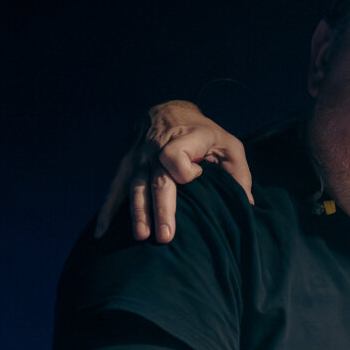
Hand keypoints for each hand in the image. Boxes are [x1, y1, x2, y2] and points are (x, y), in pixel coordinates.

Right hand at [94, 100, 252, 243]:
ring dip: (138, 213)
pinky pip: (115, 189)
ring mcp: (140, 157)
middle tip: (166, 236)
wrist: (169, 112)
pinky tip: (102, 233)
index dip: (186, 170)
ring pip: (136, 187)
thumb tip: (247, 205)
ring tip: (142, 236)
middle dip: (161, 209)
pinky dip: (108, 211)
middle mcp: (158, 146)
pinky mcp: (127, 166)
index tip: (199, 175)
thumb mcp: (229, 145)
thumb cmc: (206, 134)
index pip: (176, 155)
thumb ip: (239, 174)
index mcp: (186, 138)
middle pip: (158, 180)